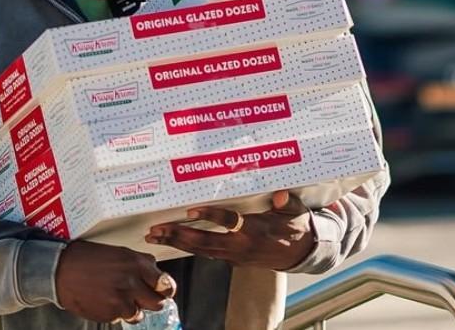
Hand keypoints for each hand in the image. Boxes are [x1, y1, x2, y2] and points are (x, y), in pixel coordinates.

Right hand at [54, 241, 173, 323]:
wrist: (60, 270)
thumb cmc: (86, 258)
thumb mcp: (118, 251)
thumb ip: (140, 262)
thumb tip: (156, 272)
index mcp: (136, 264)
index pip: (166, 284)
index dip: (165, 289)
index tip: (163, 290)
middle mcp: (131, 282)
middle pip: (157, 303)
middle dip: (151, 301)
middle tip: (142, 297)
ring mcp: (121, 300)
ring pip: (139, 313)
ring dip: (132, 308)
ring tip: (117, 297)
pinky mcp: (110, 314)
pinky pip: (121, 318)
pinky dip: (116, 312)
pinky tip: (105, 300)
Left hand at [144, 190, 314, 270]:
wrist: (300, 254)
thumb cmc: (295, 227)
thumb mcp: (297, 213)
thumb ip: (288, 204)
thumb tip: (281, 196)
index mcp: (256, 231)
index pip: (230, 222)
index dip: (211, 217)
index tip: (192, 210)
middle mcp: (241, 246)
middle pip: (205, 242)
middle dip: (179, 235)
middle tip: (157, 229)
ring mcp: (234, 255)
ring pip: (200, 250)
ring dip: (176, 242)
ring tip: (154, 236)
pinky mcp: (230, 258)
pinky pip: (204, 253)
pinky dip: (185, 247)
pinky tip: (169, 241)